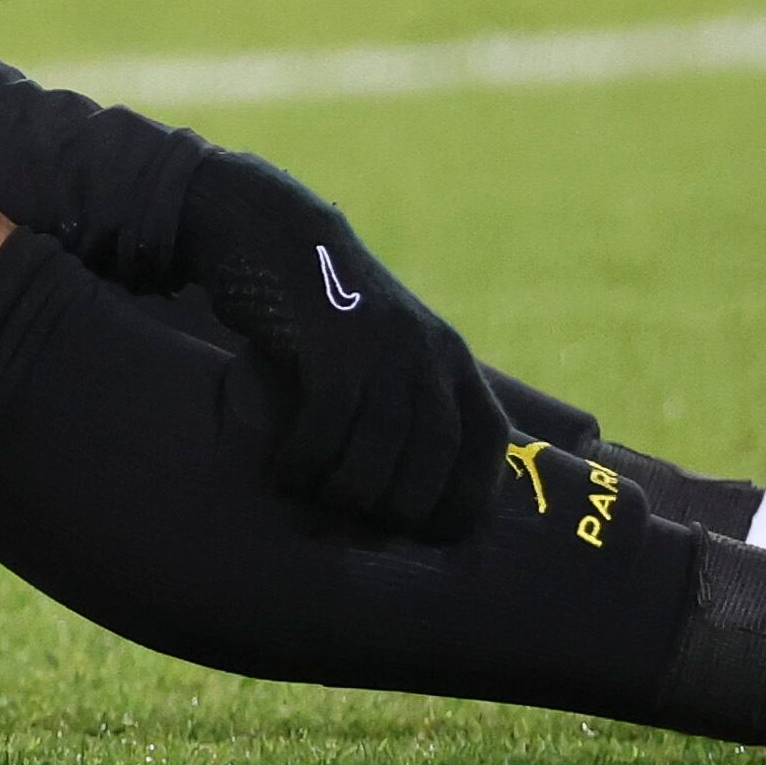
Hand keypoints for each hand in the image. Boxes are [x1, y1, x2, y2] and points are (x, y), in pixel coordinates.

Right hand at [177, 148, 503, 538]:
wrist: (275, 231)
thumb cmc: (323, 310)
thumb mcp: (385, 347)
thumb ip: (405, 401)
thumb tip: (400, 495)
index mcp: (452, 358)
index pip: (490, 442)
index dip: (468, 498)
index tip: (430, 533)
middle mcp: (429, 353)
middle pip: (434, 458)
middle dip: (398, 508)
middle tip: (356, 524)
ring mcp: (383, 345)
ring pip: (378, 452)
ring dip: (344, 492)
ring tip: (311, 500)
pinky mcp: (332, 342)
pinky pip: (327, 425)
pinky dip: (305, 461)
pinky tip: (282, 471)